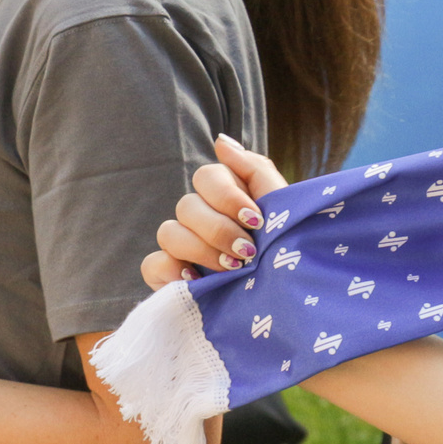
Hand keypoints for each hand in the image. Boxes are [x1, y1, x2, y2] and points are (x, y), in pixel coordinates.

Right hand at [142, 135, 289, 289]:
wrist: (290, 302)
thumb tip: (220, 141)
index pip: (207, 176)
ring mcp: (183, 247)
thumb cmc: (288, 252)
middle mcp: (201, 218)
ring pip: (168, 232)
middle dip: (219, 229)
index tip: (256, 220)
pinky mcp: (170, 276)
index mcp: (226, 198)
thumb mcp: (283, 209)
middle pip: (187, 205)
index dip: (228, 196)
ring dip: (201, 250)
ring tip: (231, 270)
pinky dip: (171, 271)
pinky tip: (197, 280)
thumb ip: (256, 170)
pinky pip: (152, 264)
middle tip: (247, 251)